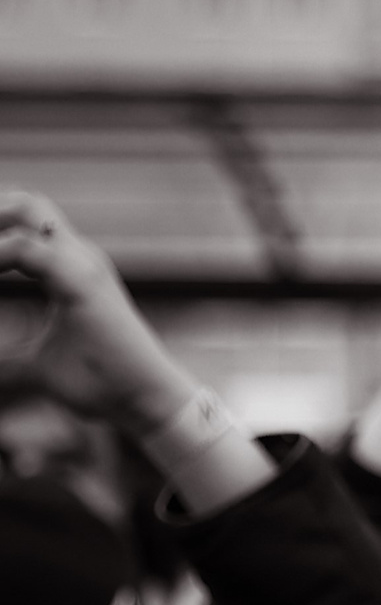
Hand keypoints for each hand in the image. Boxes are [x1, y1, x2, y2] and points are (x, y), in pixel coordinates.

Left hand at [0, 192, 197, 432]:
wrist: (142, 401)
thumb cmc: (98, 383)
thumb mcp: (32, 363)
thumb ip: (1, 352)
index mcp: (70, 270)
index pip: (23, 227)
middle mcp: (80, 258)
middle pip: (27, 202)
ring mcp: (83, 265)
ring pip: (28, 208)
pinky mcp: (81, 282)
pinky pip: (25, 248)